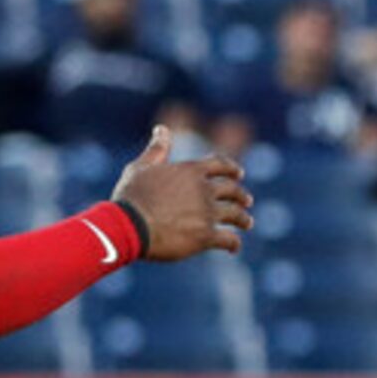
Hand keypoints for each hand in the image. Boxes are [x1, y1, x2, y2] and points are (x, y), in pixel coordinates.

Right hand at [111, 127, 251, 259]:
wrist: (128, 225)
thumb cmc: (131, 196)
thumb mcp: (141, 167)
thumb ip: (156, 150)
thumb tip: (162, 129)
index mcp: (190, 171)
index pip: (220, 165)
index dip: (232, 169)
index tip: (240, 174)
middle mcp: (204, 190)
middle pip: (232, 190)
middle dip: (241, 195)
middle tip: (247, 201)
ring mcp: (207, 213)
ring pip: (236, 214)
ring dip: (243, 219)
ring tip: (247, 223)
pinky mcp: (206, 236)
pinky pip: (229, 239)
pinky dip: (233, 243)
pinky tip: (233, 248)